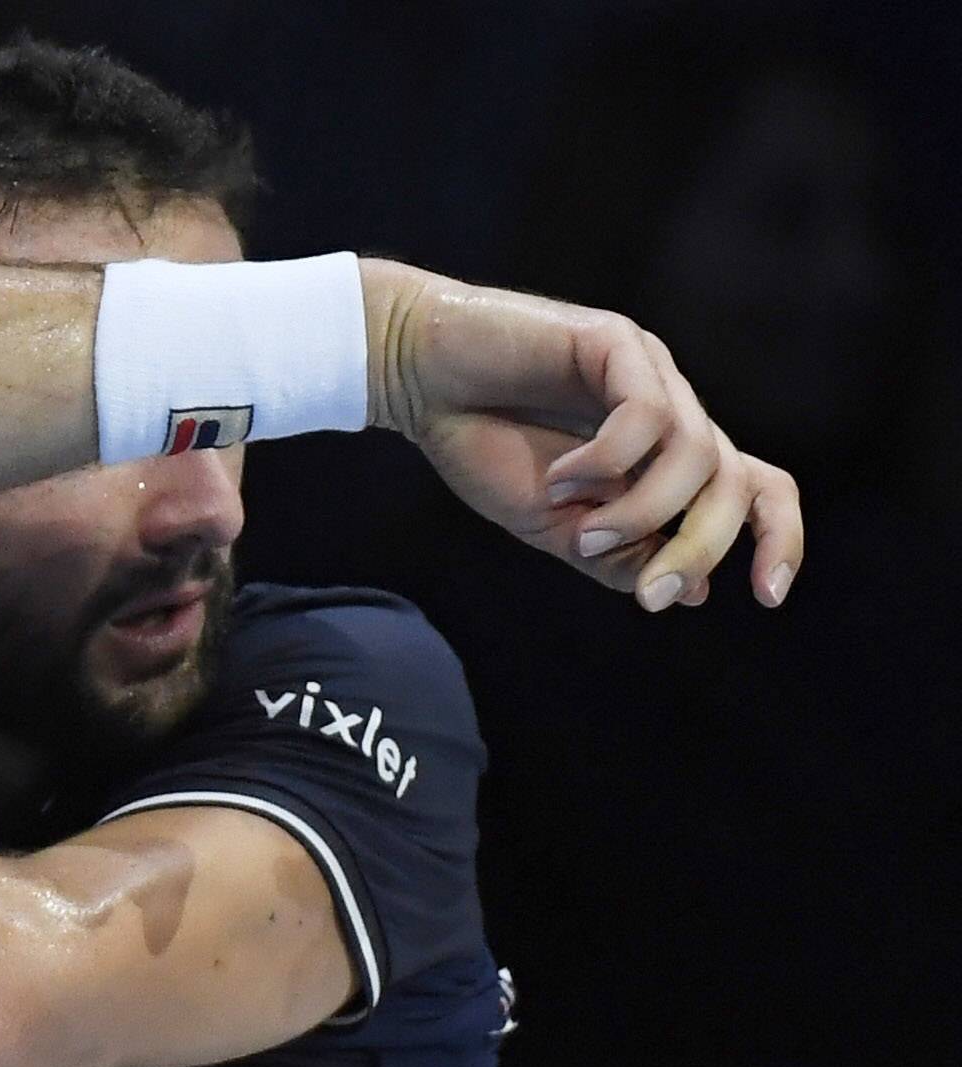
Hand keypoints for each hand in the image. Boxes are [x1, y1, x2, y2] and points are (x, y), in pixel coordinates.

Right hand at [361, 261, 802, 610]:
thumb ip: (615, 557)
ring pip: (695, 456)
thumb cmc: (477, 442)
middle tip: (649, 595)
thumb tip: (691, 591)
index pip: (754, 490)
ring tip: (578, 533)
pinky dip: (606, 462)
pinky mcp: (616, 343)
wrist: (415, 375)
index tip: (767, 596)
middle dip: (700, 548)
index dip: (778, 539)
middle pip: (732, 484)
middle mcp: (670, 411)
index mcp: (662, 455)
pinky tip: (558, 476)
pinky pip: (645, 416)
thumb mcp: (550, 526)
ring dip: (640, 513)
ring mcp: (648, 373)